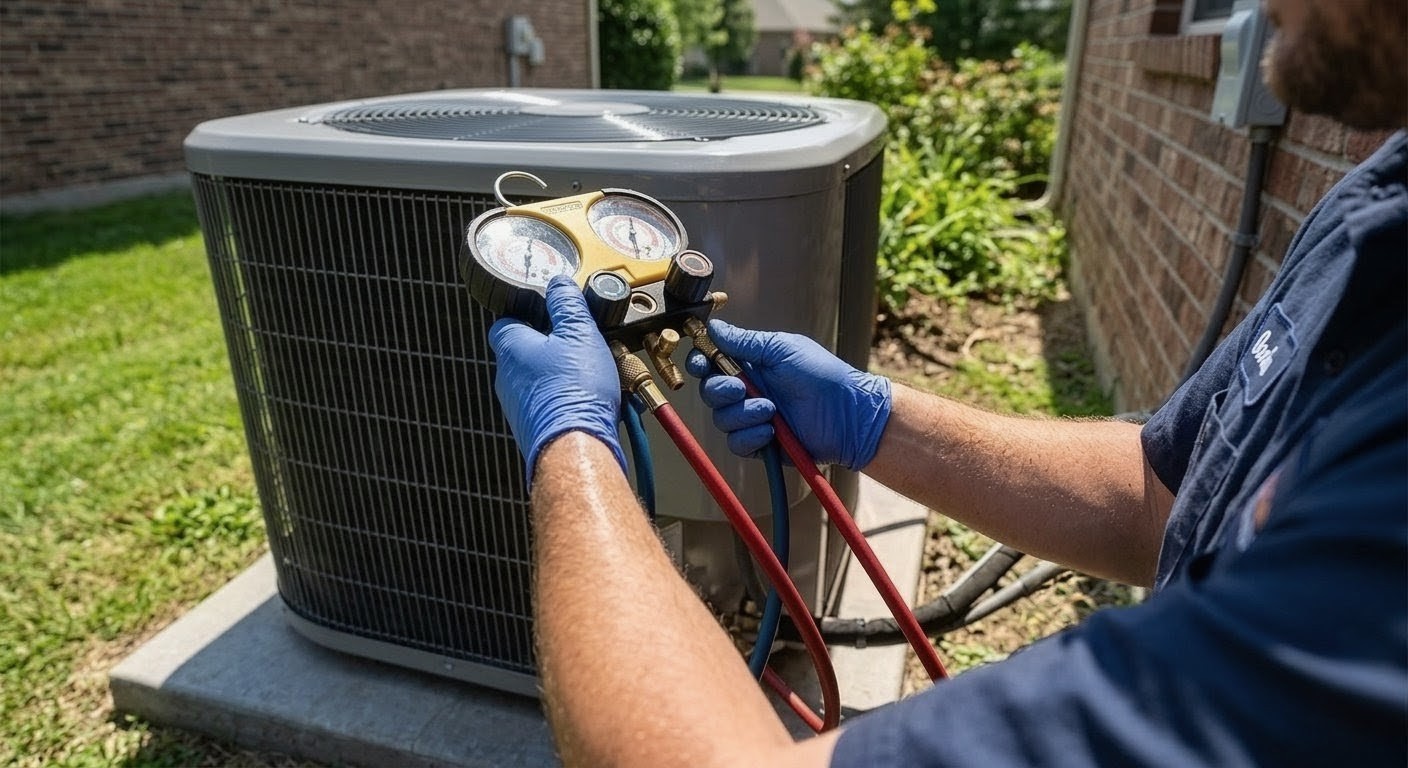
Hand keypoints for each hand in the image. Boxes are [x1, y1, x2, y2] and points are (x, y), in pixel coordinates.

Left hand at [488, 275, 625, 483]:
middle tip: (581, 345)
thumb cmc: (573, 392)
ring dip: (562, 375)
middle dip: (553, 347)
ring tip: (592, 375)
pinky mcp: (532, 427)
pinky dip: (567, 400)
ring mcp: (518, 405)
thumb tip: (558, 284)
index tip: (552, 312)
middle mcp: (507, 377)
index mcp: (511, 347)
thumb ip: (567, 304)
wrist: (576, 446)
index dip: (530, 313)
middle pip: (527, 351)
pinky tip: (590, 400)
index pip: (507, 319)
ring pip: (539, 380)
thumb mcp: (579, 333)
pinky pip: (549, 404)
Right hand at [684, 319, 891, 470]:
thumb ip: (745, 342)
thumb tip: (714, 326)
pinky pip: (737, 443)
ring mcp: (753, 418)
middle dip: (720, 391)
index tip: (702, 363)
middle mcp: (748, 391)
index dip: (701, 363)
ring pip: (722, 419)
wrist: (848, 413)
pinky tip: (771, 431)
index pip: (712, 363)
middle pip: (710, 393)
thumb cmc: (822, 374)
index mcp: (751, 365)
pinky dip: (750, 436)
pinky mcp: (761, 443)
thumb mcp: (783, 349)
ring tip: (770, 410)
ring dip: (742, 414)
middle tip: (740, 389)